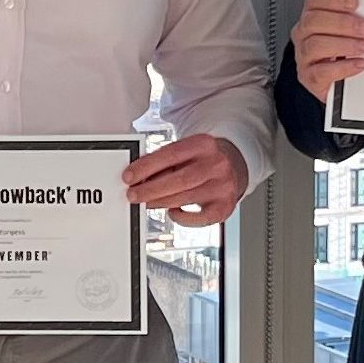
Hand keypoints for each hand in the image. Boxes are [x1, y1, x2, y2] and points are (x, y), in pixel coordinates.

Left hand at [124, 136, 251, 226]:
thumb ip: (165, 162)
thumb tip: (139, 178)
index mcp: (204, 144)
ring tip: (147, 202)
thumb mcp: (187, 151)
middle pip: (179, 179)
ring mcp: (224, 186)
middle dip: (151, 189)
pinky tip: (172, 211)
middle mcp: (217, 164)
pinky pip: (198, 218)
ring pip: (185, 198)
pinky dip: (181, 217)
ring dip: (160, 203)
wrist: (234, 165)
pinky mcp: (225, 207)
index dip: (146, 166)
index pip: (171, 154)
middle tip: (133, 195)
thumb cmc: (202, 159)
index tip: (129, 176)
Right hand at [291, 0, 363, 96]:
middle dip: (342, 23)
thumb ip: (355, 18)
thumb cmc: (343, 52)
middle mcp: (304, 34)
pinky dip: (342, 67)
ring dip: (343, 44)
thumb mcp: (348, 30)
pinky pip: (321, 72)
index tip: (354, 3)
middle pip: (313, 21)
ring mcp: (304, 56)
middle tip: (363, 28)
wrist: (338, 83)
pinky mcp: (309, 77)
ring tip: (362, 47)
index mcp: (312, 16)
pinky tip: (357, 64)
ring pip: (314, 45)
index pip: (314, 0)